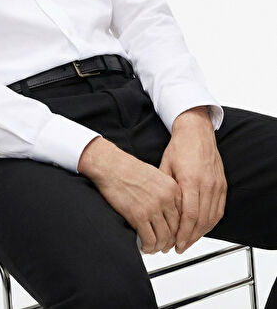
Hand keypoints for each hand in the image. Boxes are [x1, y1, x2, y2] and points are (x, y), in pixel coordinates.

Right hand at [78, 136, 182, 253]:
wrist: (111, 166)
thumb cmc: (128, 168)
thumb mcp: (155, 175)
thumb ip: (165, 192)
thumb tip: (168, 210)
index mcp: (172, 188)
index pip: (183, 216)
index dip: (178, 229)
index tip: (173, 234)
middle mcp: (166, 198)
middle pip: (176, 229)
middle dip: (170, 241)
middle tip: (163, 245)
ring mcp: (153, 208)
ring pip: (164, 238)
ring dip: (159, 247)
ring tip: (153, 248)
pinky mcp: (139, 216)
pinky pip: (149, 240)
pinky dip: (148, 247)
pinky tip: (144, 246)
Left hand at [159, 106, 227, 253]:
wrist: (196, 132)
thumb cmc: (179, 147)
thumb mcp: (165, 166)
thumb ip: (164, 189)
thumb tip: (157, 210)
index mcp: (191, 180)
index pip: (190, 215)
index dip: (183, 233)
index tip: (175, 244)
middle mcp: (207, 185)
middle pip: (201, 221)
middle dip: (190, 237)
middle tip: (179, 247)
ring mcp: (216, 185)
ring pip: (211, 218)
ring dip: (200, 233)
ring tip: (188, 241)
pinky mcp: (222, 185)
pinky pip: (219, 210)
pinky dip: (211, 223)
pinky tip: (201, 229)